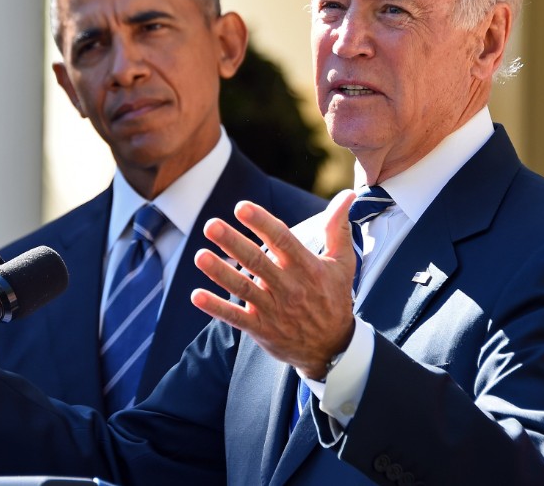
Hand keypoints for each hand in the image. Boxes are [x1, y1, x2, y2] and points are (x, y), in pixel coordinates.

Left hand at [191, 192, 356, 378]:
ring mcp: (274, 309)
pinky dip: (216, 307)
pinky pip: (236, 317)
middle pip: (257, 262)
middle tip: (211, 225)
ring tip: (200, 256)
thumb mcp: (343, 263)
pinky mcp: (261, 328)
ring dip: (220, 272)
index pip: (282, 240)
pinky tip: (196, 295)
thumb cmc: (334, 298)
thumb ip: (338, 228)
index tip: (241, 207)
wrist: (333, 348)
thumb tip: (347, 195)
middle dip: (233, 243)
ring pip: (244, 288)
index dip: (261, 223)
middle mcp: (289, 287)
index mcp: (307, 268)